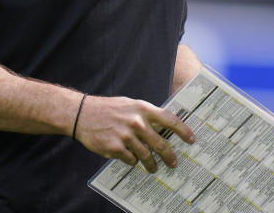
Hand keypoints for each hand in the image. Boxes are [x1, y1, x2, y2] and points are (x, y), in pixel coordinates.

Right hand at [74, 95, 194, 172]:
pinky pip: (131, 160)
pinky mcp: (116, 147)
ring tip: (153, 168)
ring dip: (151, 164)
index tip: (191, 139)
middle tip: (173, 163)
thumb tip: (162, 125)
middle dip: (169, 156)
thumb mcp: (129, 104)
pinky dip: (132, 161)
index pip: (169, 120)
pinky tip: (131, 159)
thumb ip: (145, 114)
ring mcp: (126, 136)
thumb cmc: (107, 108)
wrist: (82, 114)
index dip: (183, 130)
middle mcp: (137, 122)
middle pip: (160, 143)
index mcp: (142, 109)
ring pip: (146, 156)